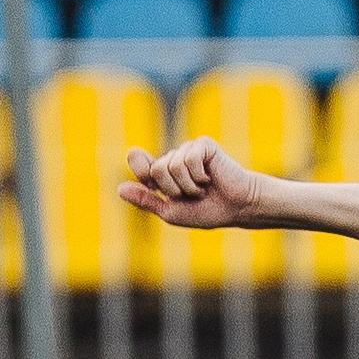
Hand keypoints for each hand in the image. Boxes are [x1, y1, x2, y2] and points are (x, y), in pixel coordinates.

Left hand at [117, 139, 263, 229]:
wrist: (239, 208)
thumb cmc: (209, 211)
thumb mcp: (171, 212)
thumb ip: (146, 200)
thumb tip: (119, 189)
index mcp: (164, 172)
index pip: (138, 160)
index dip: (142, 171)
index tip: (155, 185)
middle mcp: (174, 158)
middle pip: (155, 170)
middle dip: (173, 190)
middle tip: (193, 195)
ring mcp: (188, 150)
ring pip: (171, 166)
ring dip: (188, 186)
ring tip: (203, 189)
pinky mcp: (203, 146)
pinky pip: (188, 158)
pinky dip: (199, 175)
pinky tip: (210, 178)